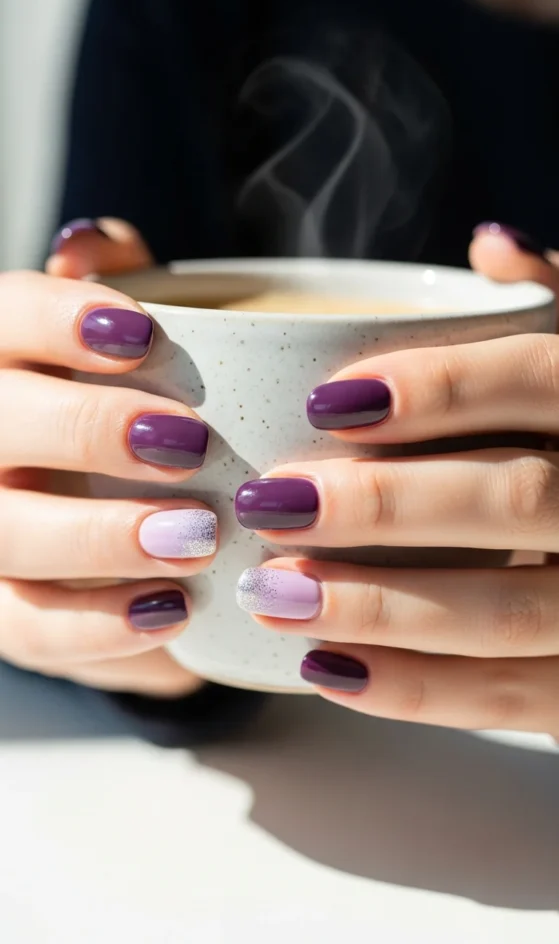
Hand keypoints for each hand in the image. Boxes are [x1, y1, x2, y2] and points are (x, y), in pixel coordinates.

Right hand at [0, 218, 214, 696]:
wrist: (101, 530)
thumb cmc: (119, 413)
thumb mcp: (120, 347)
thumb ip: (113, 285)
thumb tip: (89, 245)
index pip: (3, 319)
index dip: (59, 321)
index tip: (143, 334)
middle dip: (87, 429)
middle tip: (187, 444)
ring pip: (8, 534)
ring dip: (102, 537)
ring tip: (198, 536)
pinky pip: (32, 627)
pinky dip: (102, 624)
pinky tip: (176, 608)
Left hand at [236, 224, 558, 736]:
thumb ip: (555, 312)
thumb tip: (493, 246)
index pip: (541, 379)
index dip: (438, 386)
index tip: (325, 399)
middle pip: (515, 496)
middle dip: (384, 503)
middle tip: (271, 502)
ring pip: (505, 610)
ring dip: (376, 604)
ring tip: (268, 589)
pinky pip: (508, 698)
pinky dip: (413, 689)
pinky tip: (323, 666)